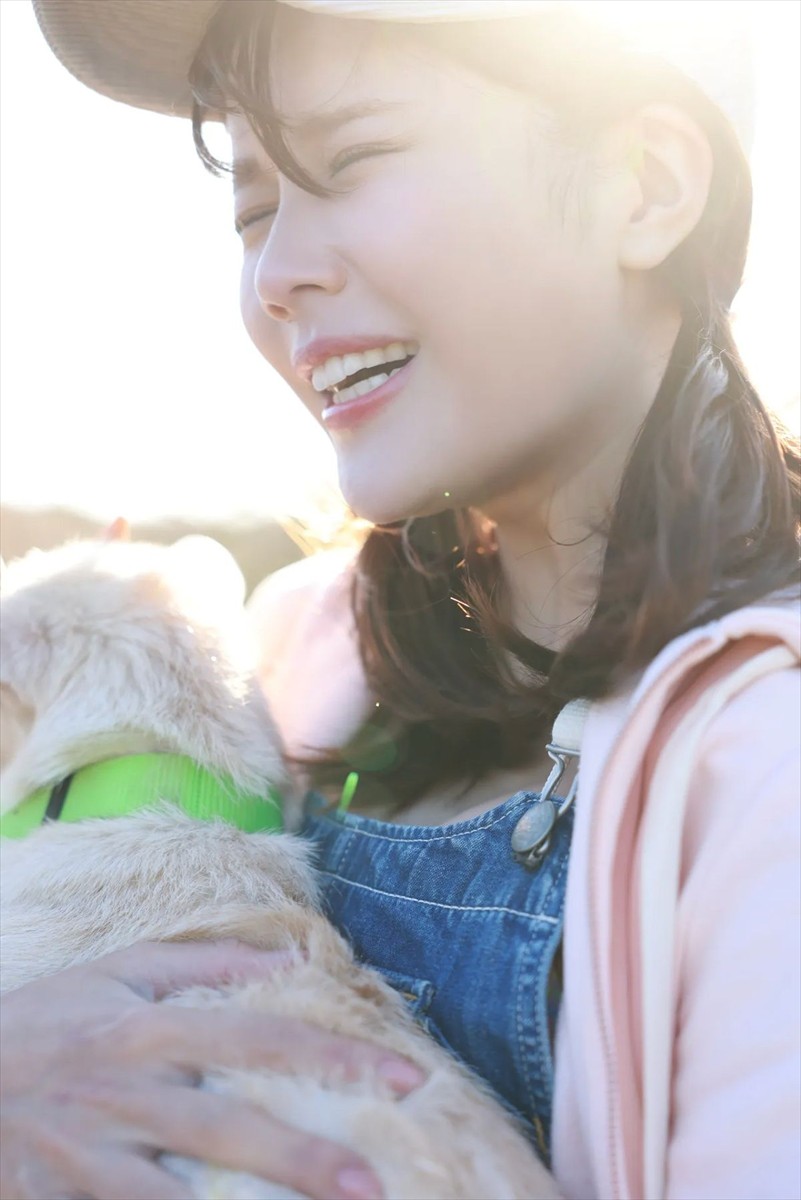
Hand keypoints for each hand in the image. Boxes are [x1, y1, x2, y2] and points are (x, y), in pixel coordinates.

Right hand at [0, 941, 423, 1199]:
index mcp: (146, 1027)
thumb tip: (290, 957)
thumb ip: (205, 959)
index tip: (404, 1076)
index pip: (257, 1036)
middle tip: (374, 1186)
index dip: (332, 1055)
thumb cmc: (44, 1020)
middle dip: (303, 1161)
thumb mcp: (117, 971)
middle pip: (227, 1129)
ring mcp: (89, 1158)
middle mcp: (124, 1092)